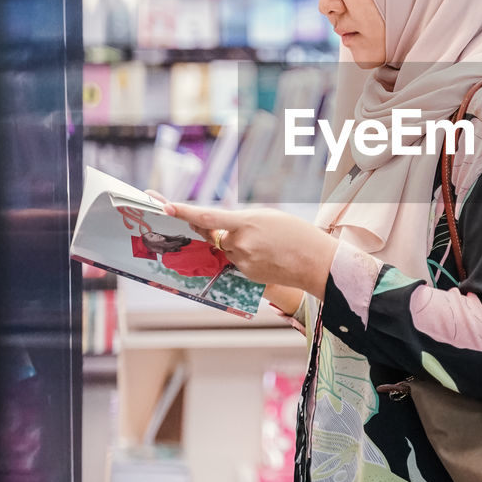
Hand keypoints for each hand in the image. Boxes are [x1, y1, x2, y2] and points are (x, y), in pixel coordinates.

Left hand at [160, 201, 337, 302]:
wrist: (316, 262)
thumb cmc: (297, 234)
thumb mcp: (269, 217)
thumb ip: (243, 221)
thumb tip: (224, 230)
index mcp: (246, 223)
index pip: (207, 218)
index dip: (183, 212)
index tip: (165, 206)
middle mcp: (240, 244)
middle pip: (216, 235)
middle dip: (222, 231)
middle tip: (247, 230)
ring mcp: (243, 261)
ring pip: (227, 250)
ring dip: (238, 244)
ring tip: (267, 243)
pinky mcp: (247, 275)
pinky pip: (237, 262)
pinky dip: (247, 256)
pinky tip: (267, 255)